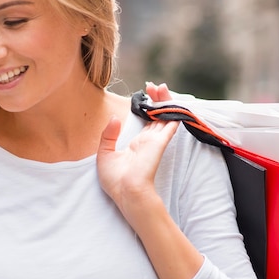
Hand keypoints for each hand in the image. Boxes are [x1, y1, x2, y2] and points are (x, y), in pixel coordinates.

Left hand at [96, 82, 177, 224]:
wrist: (126, 192)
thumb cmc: (115, 180)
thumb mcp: (104, 153)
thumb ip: (108, 135)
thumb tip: (114, 117)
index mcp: (137, 144)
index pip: (147, 121)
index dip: (148, 107)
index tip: (146, 94)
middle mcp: (149, 141)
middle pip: (158, 115)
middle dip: (157, 100)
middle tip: (154, 86)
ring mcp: (155, 141)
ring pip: (165, 116)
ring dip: (165, 101)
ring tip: (161, 87)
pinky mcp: (159, 143)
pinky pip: (170, 124)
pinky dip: (173, 112)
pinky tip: (173, 101)